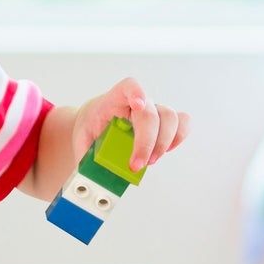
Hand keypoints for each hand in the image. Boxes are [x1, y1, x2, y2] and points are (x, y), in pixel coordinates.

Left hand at [72, 78, 189, 172]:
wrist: (94, 126)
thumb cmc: (89, 130)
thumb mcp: (81, 141)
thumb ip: (86, 156)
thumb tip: (94, 177)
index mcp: (113, 100)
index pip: (128, 86)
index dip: (136, 92)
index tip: (138, 105)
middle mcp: (137, 103)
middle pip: (151, 113)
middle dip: (147, 142)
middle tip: (137, 165)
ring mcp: (153, 111)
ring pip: (171, 118)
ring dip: (164, 143)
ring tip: (150, 161)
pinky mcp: (163, 124)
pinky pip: (182, 123)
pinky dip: (178, 137)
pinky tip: (166, 151)